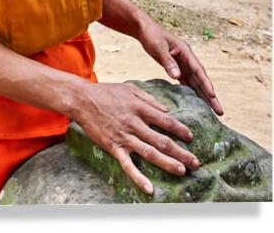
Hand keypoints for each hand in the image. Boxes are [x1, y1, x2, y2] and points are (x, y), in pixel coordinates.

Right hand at [70, 81, 199, 195]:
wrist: (80, 99)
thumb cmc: (105, 92)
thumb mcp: (129, 88)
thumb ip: (149, 99)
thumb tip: (166, 111)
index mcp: (139, 108)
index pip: (166, 121)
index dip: (180, 129)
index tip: (190, 137)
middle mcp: (134, 124)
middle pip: (162, 140)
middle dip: (181, 152)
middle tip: (196, 162)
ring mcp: (123, 137)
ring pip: (150, 153)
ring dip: (168, 163)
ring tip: (182, 171)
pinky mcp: (113, 147)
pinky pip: (127, 165)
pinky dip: (138, 177)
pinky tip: (149, 189)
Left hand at [137, 20, 223, 115]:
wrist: (144, 29)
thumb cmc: (151, 35)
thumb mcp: (158, 47)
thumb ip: (168, 61)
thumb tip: (177, 77)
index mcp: (186, 52)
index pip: (199, 70)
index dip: (206, 83)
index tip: (213, 95)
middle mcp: (188, 60)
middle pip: (201, 80)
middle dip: (210, 96)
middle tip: (220, 112)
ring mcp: (183, 64)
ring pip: (195, 83)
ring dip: (203, 97)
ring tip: (212, 112)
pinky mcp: (176, 68)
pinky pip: (186, 82)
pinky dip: (191, 93)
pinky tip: (195, 104)